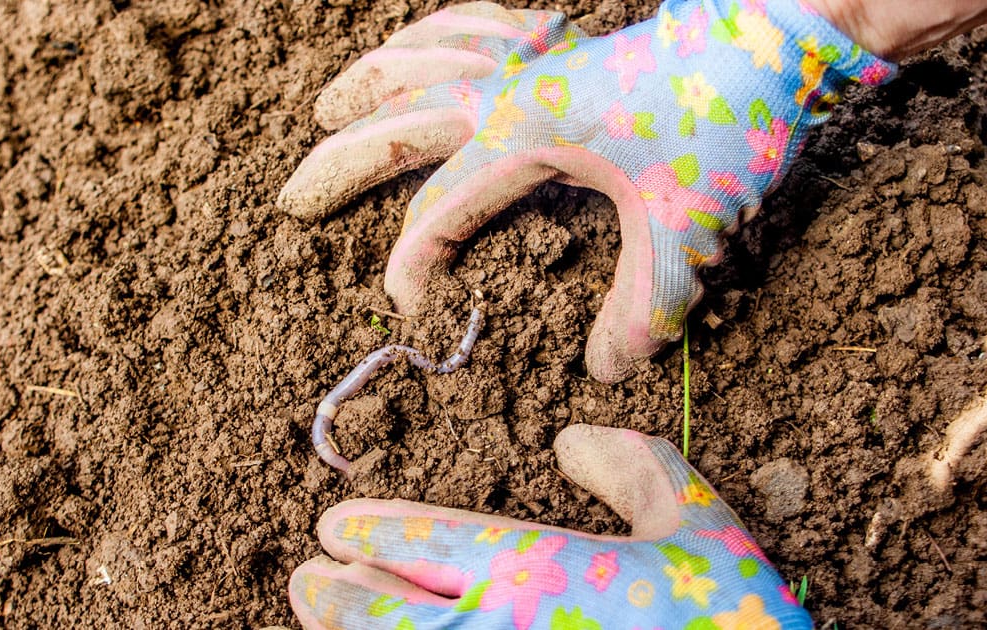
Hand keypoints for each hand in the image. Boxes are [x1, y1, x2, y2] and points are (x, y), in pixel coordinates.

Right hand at [279, 0, 893, 381]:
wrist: (777, 28)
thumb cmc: (728, 114)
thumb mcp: (688, 226)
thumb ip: (643, 306)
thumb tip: (606, 370)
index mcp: (524, 132)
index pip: (441, 209)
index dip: (413, 263)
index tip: (407, 308)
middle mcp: (512, 87)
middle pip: (400, 123)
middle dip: (341, 165)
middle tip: (291, 200)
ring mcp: (534, 55)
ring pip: (427, 58)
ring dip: (372, 81)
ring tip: (329, 102)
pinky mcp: (563, 42)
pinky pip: (479, 22)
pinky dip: (437, 31)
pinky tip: (424, 44)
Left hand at [289, 425, 810, 629]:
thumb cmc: (732, 625)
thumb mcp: (702, 528)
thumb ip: (637, 469)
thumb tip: (570, 439)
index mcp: (538, 571)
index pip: (424, 539)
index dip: (370, 529)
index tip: (335, 526)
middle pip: (380, 608)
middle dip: (334, 589)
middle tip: (309, 574)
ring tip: (312, 612)